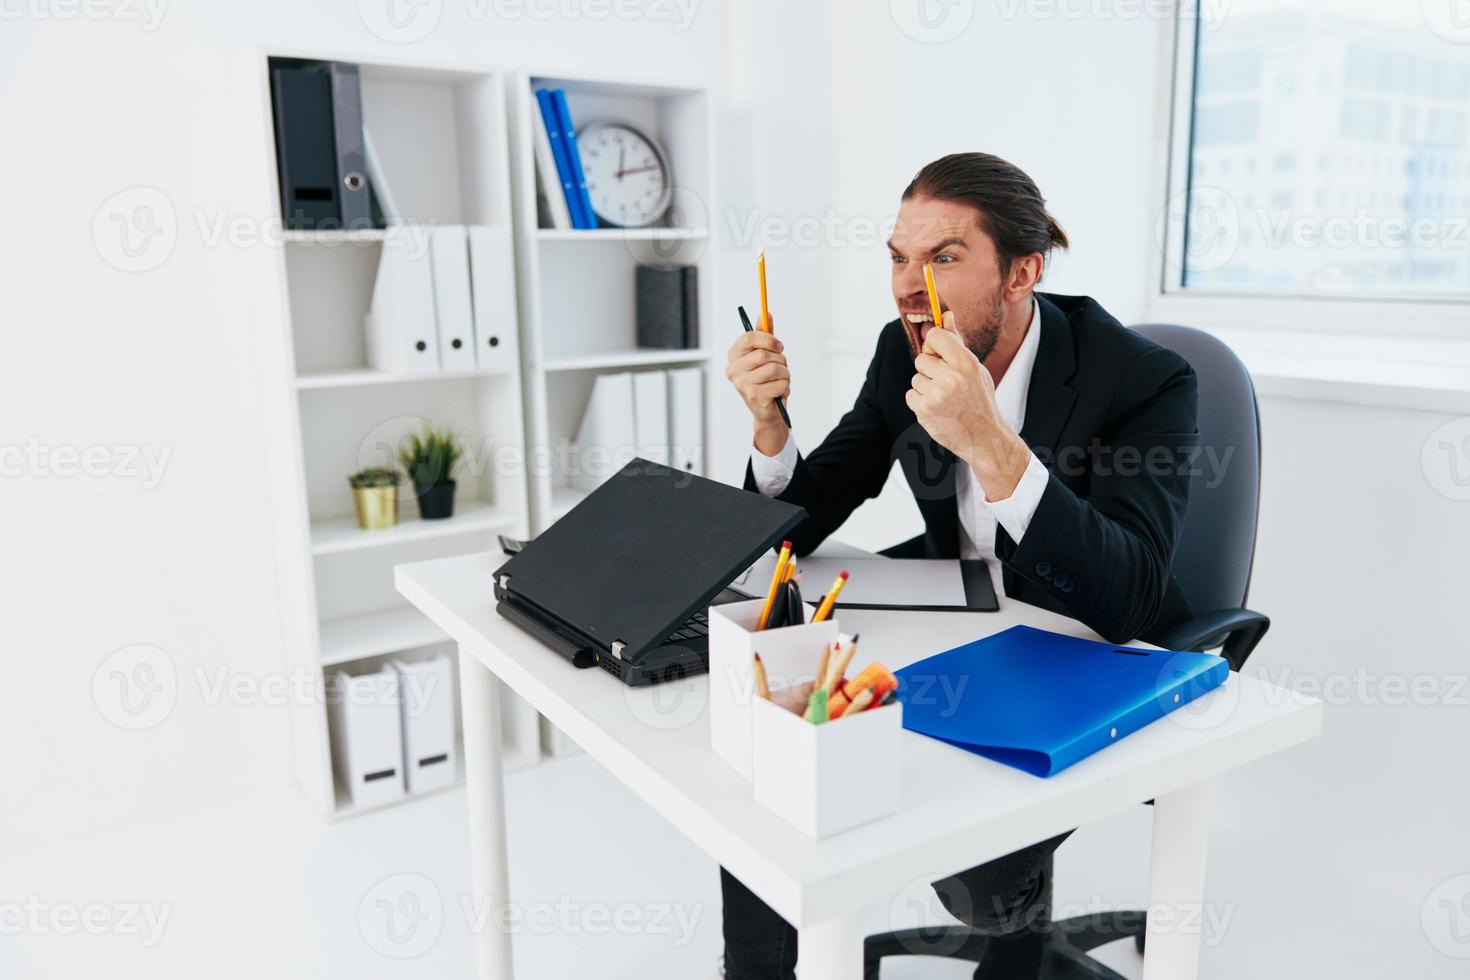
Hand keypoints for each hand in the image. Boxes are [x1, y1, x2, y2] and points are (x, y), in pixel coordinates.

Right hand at [725, 317, 789, 455]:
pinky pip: (781, 384)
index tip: (779, 345)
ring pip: (774, 369)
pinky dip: (786, 387)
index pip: (748, 338)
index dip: (767, 339)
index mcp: (733, 356)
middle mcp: (733, 370)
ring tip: (780, 380)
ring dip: (785, 374)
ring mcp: (742, 384)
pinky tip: (779, 392)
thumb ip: (764, 335)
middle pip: (763, 354)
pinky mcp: (754, 397)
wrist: (768, 410)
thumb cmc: (766, 379)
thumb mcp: (765, 355)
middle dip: (780, 360)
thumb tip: (766, 313)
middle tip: (781, 366)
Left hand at [905, 311, 1030, 499]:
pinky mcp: (924, 411)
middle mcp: (951, 377)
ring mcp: (936, 395)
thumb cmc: (979, 398)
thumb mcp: (974, 368)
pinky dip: (920, 401)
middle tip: (947, 383)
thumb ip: (957, 342)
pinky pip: (911, 395)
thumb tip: (945, 315)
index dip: (934, 344)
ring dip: (925, 387)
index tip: (939, 353)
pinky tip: (938, 409)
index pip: (935, 336)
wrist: (984, 437)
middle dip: (930, 369)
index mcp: (965, 363)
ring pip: (916, 378)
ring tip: (945, 399)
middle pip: (921, 359)